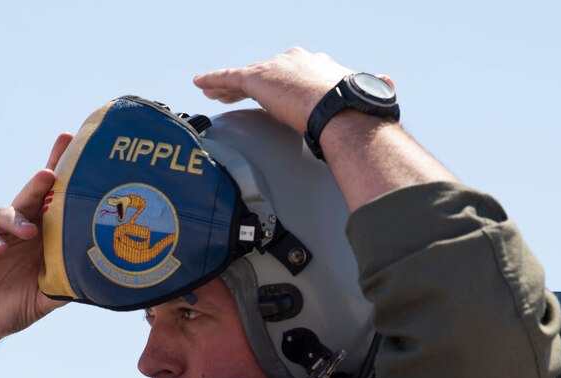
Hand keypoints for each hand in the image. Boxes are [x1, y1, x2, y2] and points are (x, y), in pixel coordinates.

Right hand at [0, 132, 73, 345]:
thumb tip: (99, 282)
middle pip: (33, 195)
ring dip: (18, 219)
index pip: (55, 202)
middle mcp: (19, 229)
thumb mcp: (45, 298)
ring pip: (7, 212)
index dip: (63, 174)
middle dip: (43, 178)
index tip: (74, 147)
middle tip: (51, 172)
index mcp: (41, 237)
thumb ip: (67, 286)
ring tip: (29, 232)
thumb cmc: (11, 308)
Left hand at [193, 47, 355, 134]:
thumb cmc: (351, 114)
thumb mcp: (349, 112)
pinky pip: (229, 77)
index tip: (275, 96)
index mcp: (318, 68)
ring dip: (227, 85)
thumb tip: (360, 131)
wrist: (341, 107)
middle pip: (265, 74)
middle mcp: (296, 61)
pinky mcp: (259, 76)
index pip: (290, 77)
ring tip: (212, 92)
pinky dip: (214, 79)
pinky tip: (200, 83)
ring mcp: (276, 67)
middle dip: (250, 84)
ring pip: (245, 76)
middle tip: (233, 93)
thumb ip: (345, 116)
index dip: (278, 86)